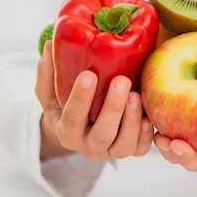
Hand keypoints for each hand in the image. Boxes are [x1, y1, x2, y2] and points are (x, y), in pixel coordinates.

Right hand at [36, 41, 153, 159]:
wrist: (80, 129)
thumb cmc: (64, 104)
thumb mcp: (49, 91)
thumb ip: (48, 72)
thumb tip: (49, 45)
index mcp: (67, 131)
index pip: (72, 117)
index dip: (80, 97)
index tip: (89, 74)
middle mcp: (88, 146)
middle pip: (102, 134)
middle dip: (113, 108)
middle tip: (121, 80)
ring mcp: (110, 150)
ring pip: (124, 145)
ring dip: (132, 120)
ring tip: (136, 94)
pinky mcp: (130, 150)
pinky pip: (140, 148)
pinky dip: (146, 134)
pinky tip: (148, 114)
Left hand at [154, 70, 196, 170]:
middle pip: (196, 161)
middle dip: (187, 157)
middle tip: (179, 146)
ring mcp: (183, 140)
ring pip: (173, 154)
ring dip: (167, 150)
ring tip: (161, 139)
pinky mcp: (165, 129)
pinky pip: (156, 136)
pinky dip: (151, 131)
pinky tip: (147, 120)